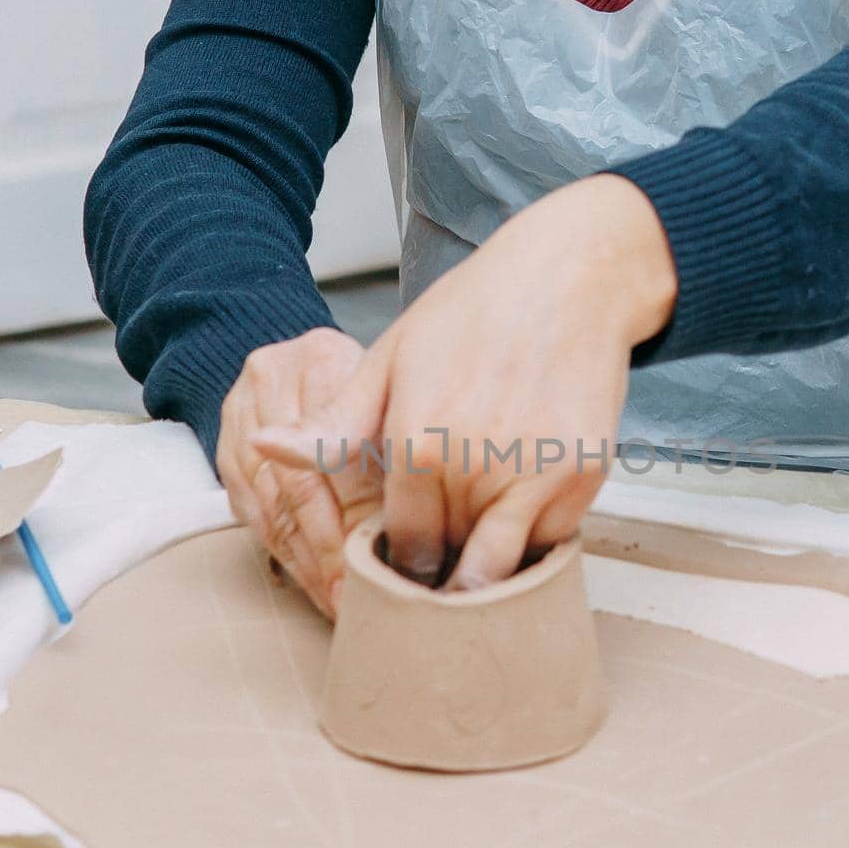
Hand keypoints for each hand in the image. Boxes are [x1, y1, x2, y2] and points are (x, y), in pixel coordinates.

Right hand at [217, 327, 378, 617]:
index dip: (358, 512)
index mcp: (322, 360)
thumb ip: (394, 446)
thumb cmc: (366, 389)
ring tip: (337, 602)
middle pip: (300, 483)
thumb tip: (419, 525)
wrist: (300, 365)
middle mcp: (272, 382)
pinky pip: (254, 515)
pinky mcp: (224, 451)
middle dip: (331, 550)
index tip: (384, 558)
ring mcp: (239, 416)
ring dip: (308, 563)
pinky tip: (313, 584)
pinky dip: (287, 556)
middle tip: (357, 597)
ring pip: (273, 505)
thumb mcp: (389, 398)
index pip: (338, 449)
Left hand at [254, 175, 674, 589]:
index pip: (404, 548)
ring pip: (503, 565)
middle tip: (440, 560)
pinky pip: (550, 541)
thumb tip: (264, 449)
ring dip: (487, 564)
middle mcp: (477, 471)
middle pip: (452, 564)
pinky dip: (533, 539)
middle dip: (442, 568)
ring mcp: (537, 477)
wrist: (566, 278)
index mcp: (418, 448)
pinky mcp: (584, 476)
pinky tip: (520, 507)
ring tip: (476, 541)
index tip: (404, 559)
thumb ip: (333, 426)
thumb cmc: (470, 315)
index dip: (402, 560)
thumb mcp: (388, 362)